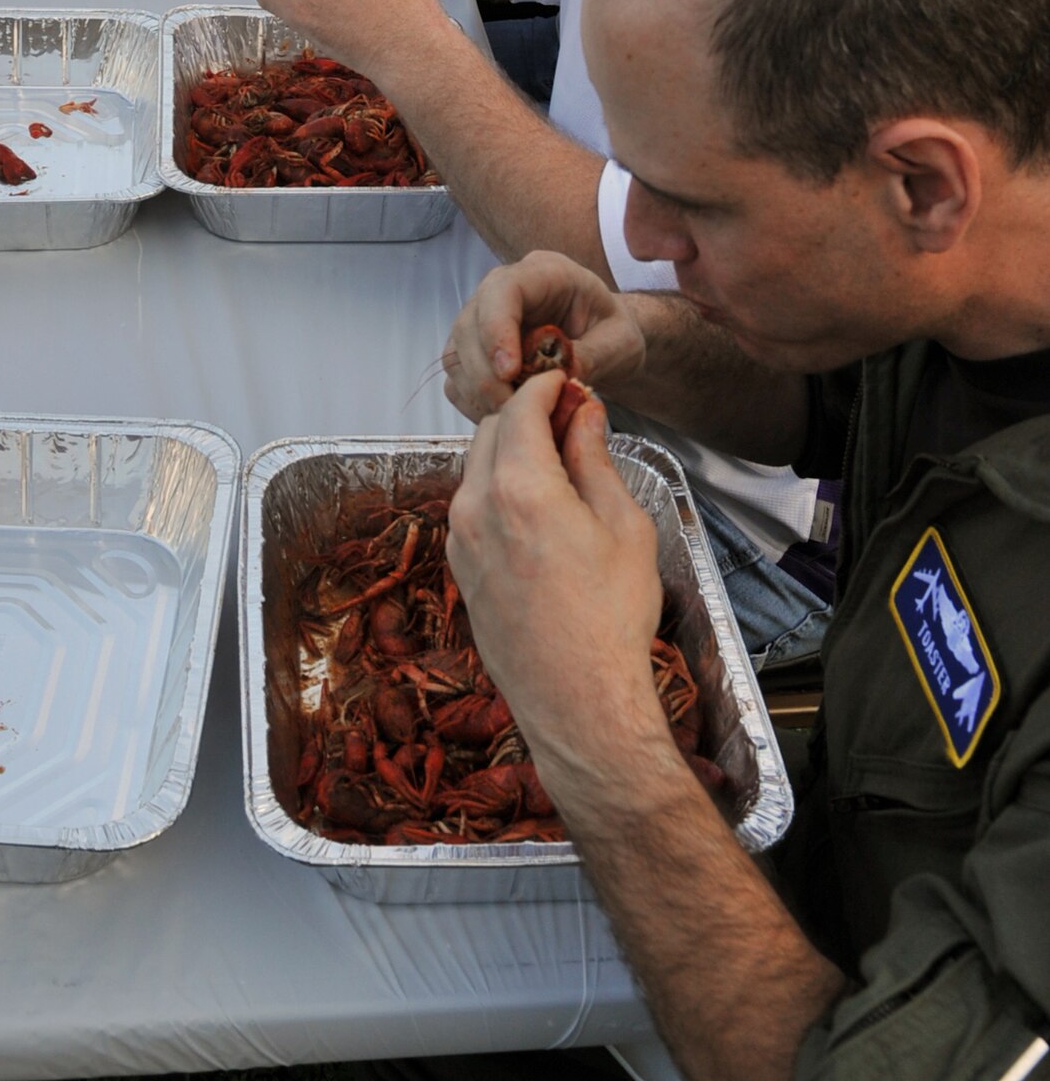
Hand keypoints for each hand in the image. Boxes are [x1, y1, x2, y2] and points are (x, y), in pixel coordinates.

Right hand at [442, 251, 646, 423]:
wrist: (605, 341)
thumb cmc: (613, 332)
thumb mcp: (621, 342)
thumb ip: (594, 355)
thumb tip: (558, 379)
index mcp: (544, 273)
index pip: (503, 289)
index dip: (497, 328)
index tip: (510, 372)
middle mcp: (504, 289)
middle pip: (469, 323)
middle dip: (486, 372)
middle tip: (513, 407)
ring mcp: (484, 319)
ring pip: (456, 352)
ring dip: (478, 390)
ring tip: (514, 414)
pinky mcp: (474, 350)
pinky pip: (457, 376)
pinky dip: (474, 401)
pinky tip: (504, 414)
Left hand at [445, 373, 665, 798]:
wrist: (578, 700)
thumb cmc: (611, 617)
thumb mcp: (623, 526)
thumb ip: (596, 459)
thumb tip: (585, 415)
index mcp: (521, 487)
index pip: (521, 408)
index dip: (546, 386)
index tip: (568, 383)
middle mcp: (476, 506)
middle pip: (492, 431)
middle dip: (527, 414)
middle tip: (571, 420)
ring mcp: (460, 539)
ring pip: (477, 467)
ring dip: (511, 451)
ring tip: (559, 465)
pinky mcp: (459, 567)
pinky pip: (472, 505)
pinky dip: (498, 488)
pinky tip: (537, 506)